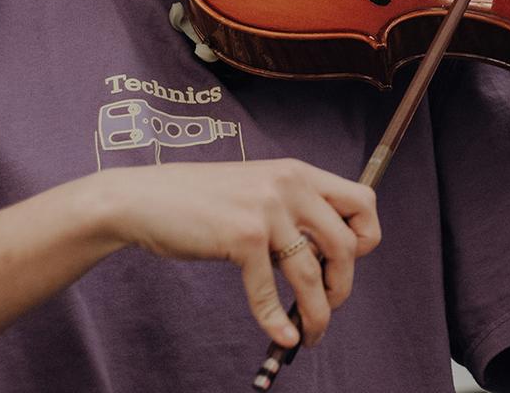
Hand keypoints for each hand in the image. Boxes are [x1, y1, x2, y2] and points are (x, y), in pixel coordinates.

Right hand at [89, 159, 379, 347]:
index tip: (348, 260)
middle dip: (343, 284)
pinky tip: (282, 337)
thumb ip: (293, 208)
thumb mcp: (258, 187)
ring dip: (317, 313)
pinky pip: (270, 290)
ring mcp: (266, 211)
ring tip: (311, 335)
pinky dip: (277, 321)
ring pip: (312, 274)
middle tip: (331, 303)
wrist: (142, 198)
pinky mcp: (242, 237)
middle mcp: (290, 186)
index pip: (363, 200)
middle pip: (346, 245)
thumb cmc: (198, 199)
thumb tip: (326, 253)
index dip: (366, 236)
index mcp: (298, 172)